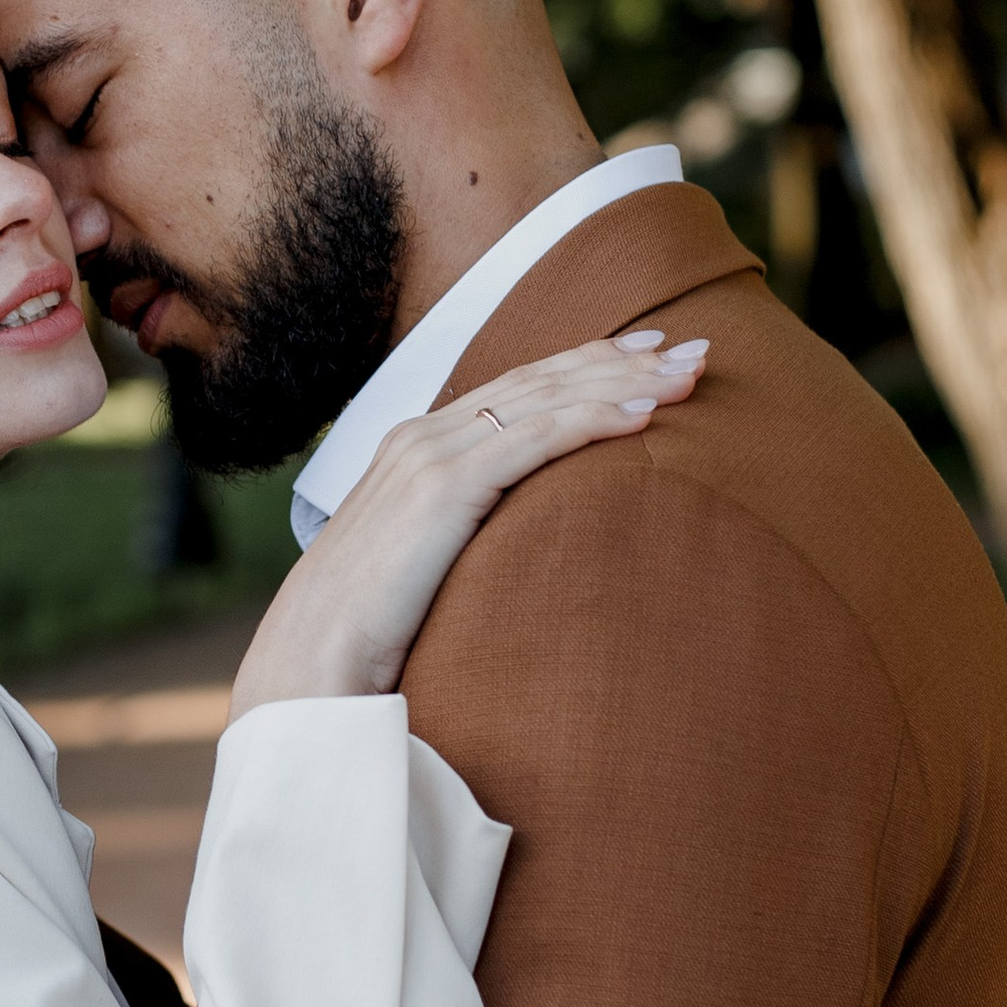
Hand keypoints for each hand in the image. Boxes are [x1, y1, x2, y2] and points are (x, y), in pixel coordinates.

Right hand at [229, 332, 707, 715]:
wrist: (311, 660)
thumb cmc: (364, 629)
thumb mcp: (417, 563)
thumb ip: (458, 533)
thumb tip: (511, 547)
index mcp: (415, 445)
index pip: (515, 387)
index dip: (583, 363)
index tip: (644, 352)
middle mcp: (422, 435)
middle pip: (540, 380)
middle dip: (620, 360)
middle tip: (694, 347)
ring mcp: (430, 456)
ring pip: (545, 400)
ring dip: (625, 382)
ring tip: (690, 373)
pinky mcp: (444, 489)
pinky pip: (534, 441)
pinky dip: (592, 421)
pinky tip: (644, 417)